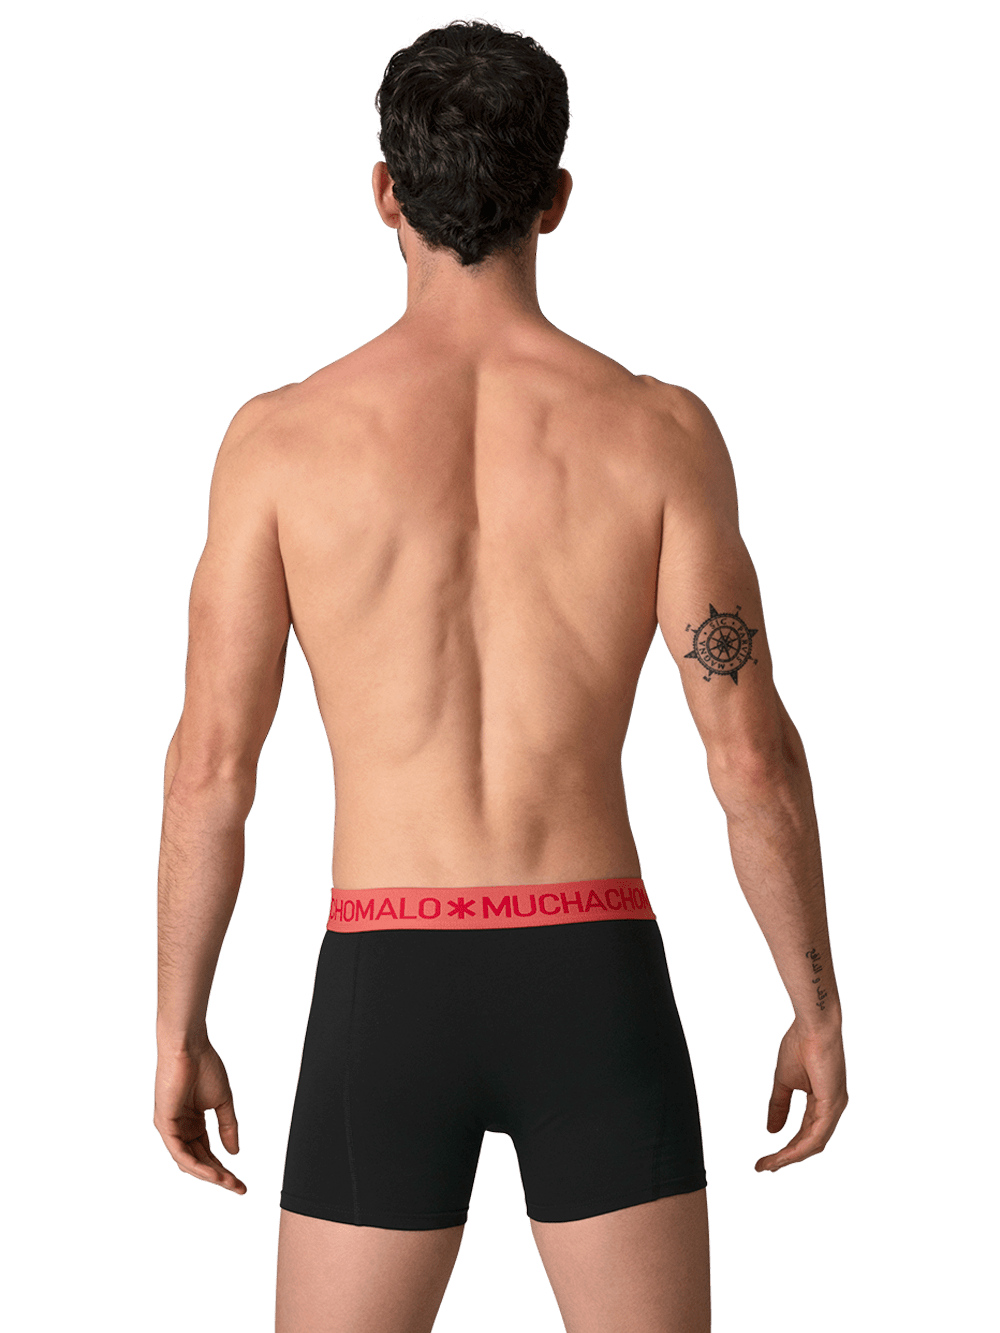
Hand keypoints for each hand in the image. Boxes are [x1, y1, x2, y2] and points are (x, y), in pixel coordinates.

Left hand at [153, 1043, 246, 1194]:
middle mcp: (179, 1129)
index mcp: (191, 1123)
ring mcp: (170, 1128)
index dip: (224, 1168)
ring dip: (208, 1174)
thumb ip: (228, 1127)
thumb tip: (234, 1153)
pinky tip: (211, 1173)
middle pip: (198, 1161)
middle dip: (219, 1177)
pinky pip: (178, 1152)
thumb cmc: (205, 1066)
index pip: (206, 1153)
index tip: (241, 1183)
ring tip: (228, 1183)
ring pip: (187, 1161)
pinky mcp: (164, 1124)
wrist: (190, 1046)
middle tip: (238, 1188)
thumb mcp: (223, 1102)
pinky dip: (195, 1164)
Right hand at [754, 1019, 847, 1172]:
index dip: (786, 1148)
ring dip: (789, 1157)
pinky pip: (815, 1136)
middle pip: (810, 1145)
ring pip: (813, 1145)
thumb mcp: (784, 1081)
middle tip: (764, 1167)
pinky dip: (797, 1149)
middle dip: (787, 1158)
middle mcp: (833, 1109)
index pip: (806, 1134)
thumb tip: (771, 1130)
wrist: (812, 1025)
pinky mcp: (832, 1105)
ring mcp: (835, 1108)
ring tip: (768, 1165)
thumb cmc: (800, 1044)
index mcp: (823, 1102)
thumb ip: (779, 1105)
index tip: (764, 1158)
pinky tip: (782, 1155)